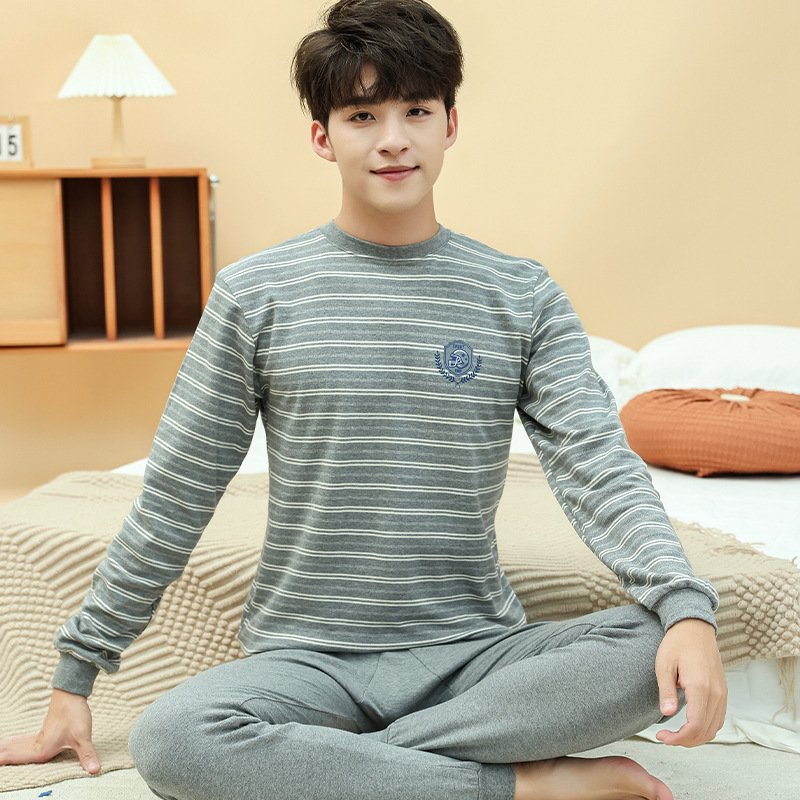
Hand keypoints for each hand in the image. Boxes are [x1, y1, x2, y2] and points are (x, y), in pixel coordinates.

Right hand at [0, 688, 99, 773]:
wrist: (71, 692)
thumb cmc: (74, 714)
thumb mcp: (83, 737)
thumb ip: (86, 754)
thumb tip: (94, 771)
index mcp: (42, 749)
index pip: (17, 759)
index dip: (4, 760)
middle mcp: (37, 744)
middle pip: (14, 752)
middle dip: (2, 756)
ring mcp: (41, 735)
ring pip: (19, 746)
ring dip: (7, 750)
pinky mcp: (46, 729)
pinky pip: (25, 739)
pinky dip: (16, 743)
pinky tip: (13, 741)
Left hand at [654, 617, 726, 746]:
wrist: (694, 629)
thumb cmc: (677, 644)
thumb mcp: (664, 665)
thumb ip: (666, 691)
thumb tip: (667, 713)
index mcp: (700, 687)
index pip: (695, 726)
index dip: (679, 738)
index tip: (662, 737)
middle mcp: (716, 693)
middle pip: (706, 732)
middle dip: (685, 741)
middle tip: (665, 737)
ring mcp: (722, 693)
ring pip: (714, 728)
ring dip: (696, 737)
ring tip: (675, 734)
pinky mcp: (723, 692)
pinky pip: (718, 719)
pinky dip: (705, 728)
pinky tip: (689, 725)